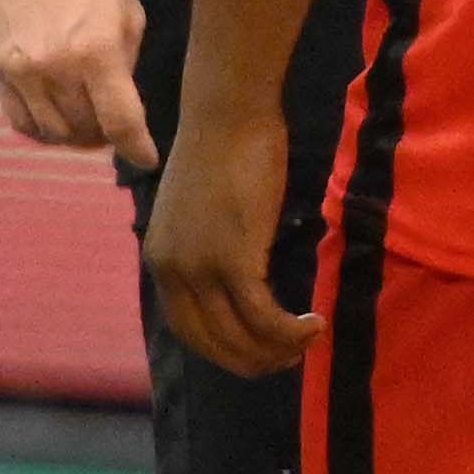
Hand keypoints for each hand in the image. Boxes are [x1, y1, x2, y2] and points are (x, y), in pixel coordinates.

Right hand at [0, 0, 145, 154]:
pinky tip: (55, 119)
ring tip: (86, 125)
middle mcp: (56, 68)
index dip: (138, 148)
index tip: (147, 159)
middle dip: (106, 137)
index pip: (121, 122)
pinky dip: (41, 130)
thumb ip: (126, 65)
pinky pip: (19, 121)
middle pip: (86, 131)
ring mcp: (22, 71)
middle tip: (114, 130)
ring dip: (74, 137)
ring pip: (51, 133)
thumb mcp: (129, 14)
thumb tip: (122, 107)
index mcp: (97, 52)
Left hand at [146, 107, 306, 375]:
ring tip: (308, 341)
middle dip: (254, 360)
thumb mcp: (205, 209)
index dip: (226, 351)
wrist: (228, 113)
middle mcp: (172, 271)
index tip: (259, 352)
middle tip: (289, 358)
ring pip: (241, 335)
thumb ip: (211, 246)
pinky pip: (263, 316)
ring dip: (279, 349)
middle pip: (213, 343)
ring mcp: (199, 268)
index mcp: (160, 261)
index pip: (189, 330)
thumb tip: (243, 274)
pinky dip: (290, 330)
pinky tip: (313, 324)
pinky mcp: (232, 260)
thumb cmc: (225, 148)